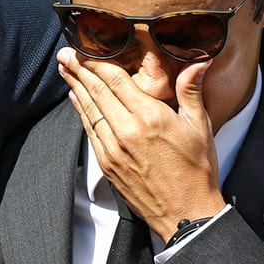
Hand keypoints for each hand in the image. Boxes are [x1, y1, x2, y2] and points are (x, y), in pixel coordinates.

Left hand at [56, 47, 224, 237]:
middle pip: (96, 92)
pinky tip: (76, 100)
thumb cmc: (197, 170)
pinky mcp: (107, 164)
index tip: (83, 49)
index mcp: (150, 116)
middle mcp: (127, 130)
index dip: (96, 62)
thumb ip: (190, 91)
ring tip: (65, 71)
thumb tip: (198, 62)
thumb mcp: (199, 126)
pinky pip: (89, 131)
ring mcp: (113, 148)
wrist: (186, 213)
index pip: (115, 80)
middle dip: (78, 70)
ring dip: (74, 88)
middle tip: (64, 54)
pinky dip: (81, 112)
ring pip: (88, 110)